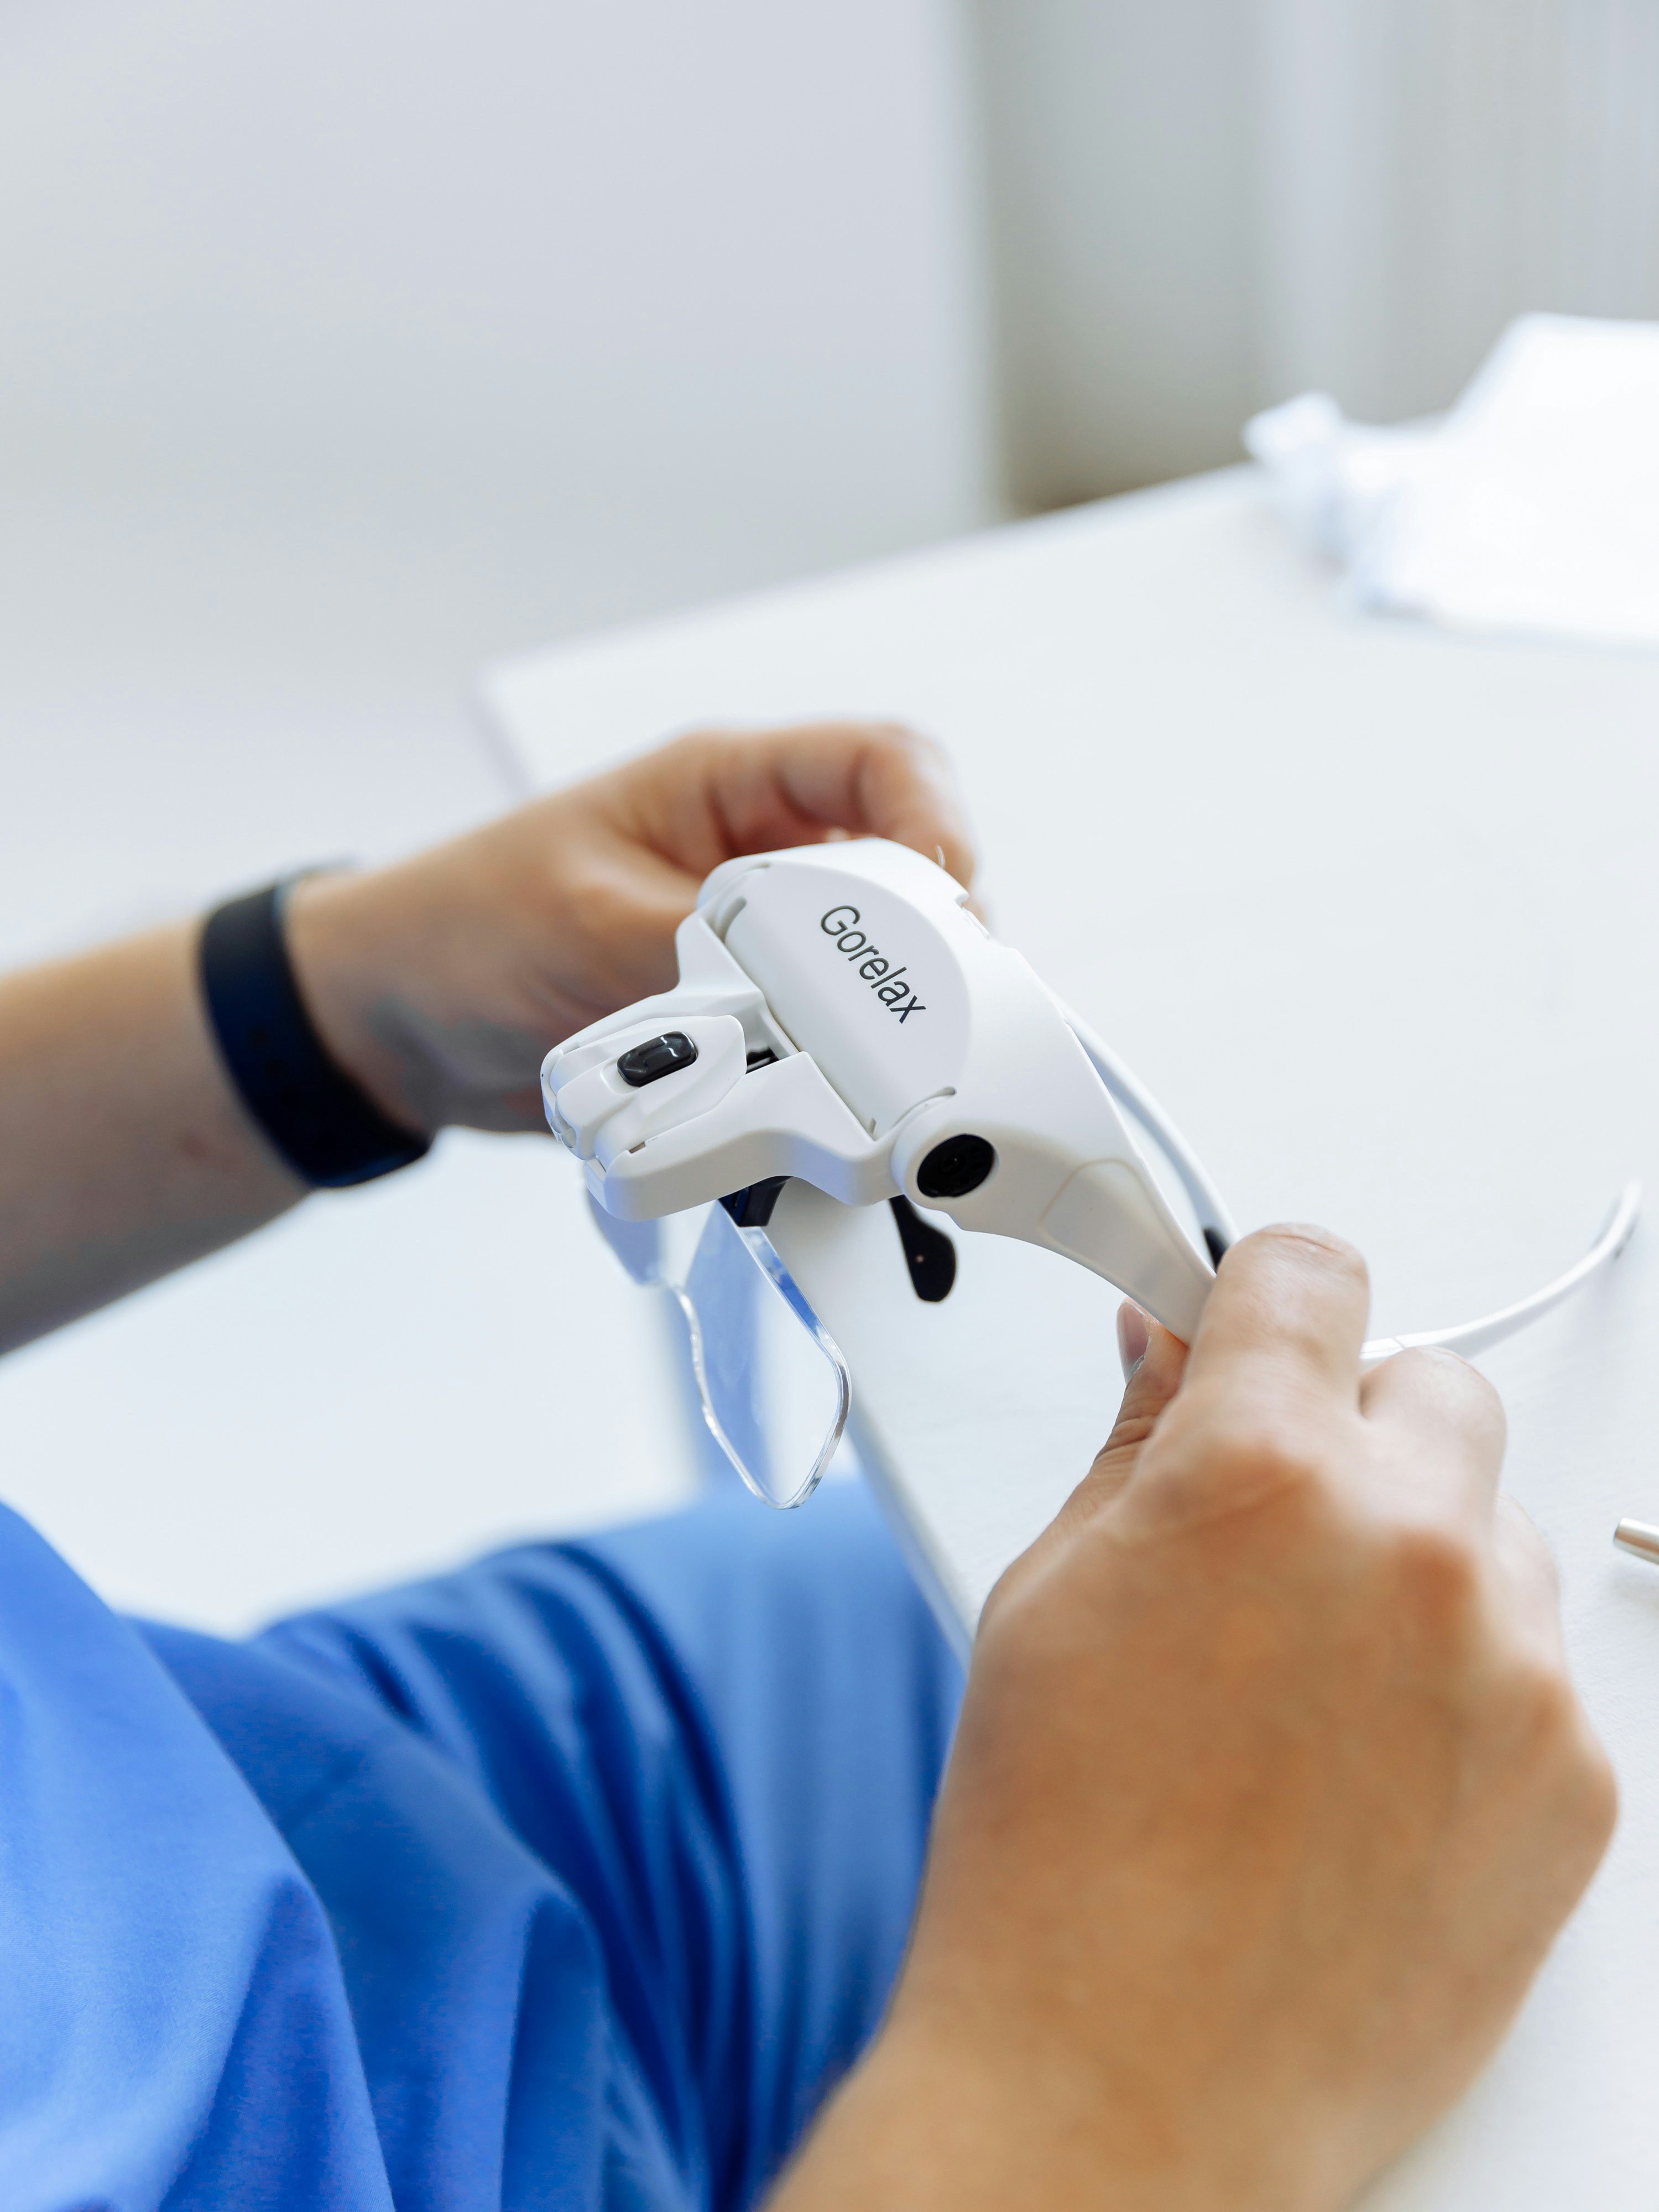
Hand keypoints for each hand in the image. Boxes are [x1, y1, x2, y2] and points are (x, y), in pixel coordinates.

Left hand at [284, 720, 973, 1134]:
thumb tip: (807, 999)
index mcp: (722, 784)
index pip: (881, 763)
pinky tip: (822, 1109)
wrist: (394, 1025)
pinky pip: (819, 1035)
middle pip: (903, 869)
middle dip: (931, 940)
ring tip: (879, 1073)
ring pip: (872, 964)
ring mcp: (751, 936)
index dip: (938, 823)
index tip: (950, 909)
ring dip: (882, 1017)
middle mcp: (754, 853)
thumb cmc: (458, 933)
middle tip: (931, 1016)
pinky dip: (830, 1073)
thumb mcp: (584, 926)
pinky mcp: (738, 1013)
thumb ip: (702, 950)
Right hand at [775, 1229, 1615, 2211]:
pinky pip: (1531, 1664)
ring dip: (1413, 1557)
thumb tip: (1172, 1361)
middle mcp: (1405, 1543)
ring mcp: (1509, 1665)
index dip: (1263, 1294)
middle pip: (1424, 1385)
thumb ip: (1134, 1446)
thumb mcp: (1043, 1597)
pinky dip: (1464, 1687)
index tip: (1254, 1328)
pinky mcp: (1576, 1779)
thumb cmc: (1058, 1861)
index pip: (1308, 1269)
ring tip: (1308, 1683)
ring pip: (1489, 1525)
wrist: (1126, 2086)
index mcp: (1257, 1471)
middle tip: (1267, 1527)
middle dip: (1347, 1429)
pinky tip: (1364, 1775)